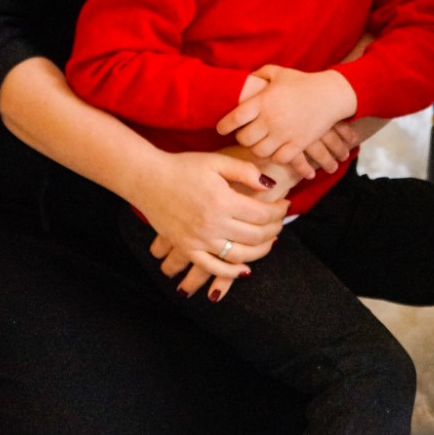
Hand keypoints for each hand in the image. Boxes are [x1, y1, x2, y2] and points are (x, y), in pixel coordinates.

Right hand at [125, 149, 290, 298]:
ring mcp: (198, 239)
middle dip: (274, 230)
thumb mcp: (217, 161)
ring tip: (269, 241)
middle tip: (280, 222)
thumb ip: (246, 171)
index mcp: (222, 201)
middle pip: (255, 236)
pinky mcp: (186, 248)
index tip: (285, 205)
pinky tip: (245, 269)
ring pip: (239, 255)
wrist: (148, 178)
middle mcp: (212, 224)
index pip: (262, 214)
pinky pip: (212, 267)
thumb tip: (270, 186)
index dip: (279, 211)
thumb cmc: (183, 166)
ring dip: (260, 251)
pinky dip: (230, 272)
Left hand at [217, 67, 357, 168]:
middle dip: (242, 137)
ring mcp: (285, 134)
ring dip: (257, 148)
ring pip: (259, 151)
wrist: (331, 95)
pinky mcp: (298, 144)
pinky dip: (275, 156)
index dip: (224, 125)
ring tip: (260, 142)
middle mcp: (271, 119)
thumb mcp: (280, 73)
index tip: (222, 128)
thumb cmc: (304, 82)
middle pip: (244, 138)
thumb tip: (247, 79)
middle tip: (244, 134)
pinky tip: (276, 149)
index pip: (234, 118)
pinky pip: (278, 158)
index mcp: (263, 101)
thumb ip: (260, 75)